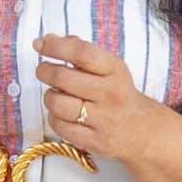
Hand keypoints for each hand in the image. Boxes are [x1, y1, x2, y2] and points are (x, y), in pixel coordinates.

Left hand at [35, 33, 161, 163]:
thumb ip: (80, 51)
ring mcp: (103, 120)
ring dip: (49, 97)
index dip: (55, 47)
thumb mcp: (109, 68)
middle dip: (45, 71)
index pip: (81, 53)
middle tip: (43, 71)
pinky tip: (62, 114)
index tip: (39, 44)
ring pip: (57, 104)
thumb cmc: (117, 93)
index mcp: (115, 70)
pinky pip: (60, 127)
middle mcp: (111, 94)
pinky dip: (54, 118)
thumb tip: (45, 40)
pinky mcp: (94, 141)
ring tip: (56, 95)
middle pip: (63, 78)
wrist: (141, 130)